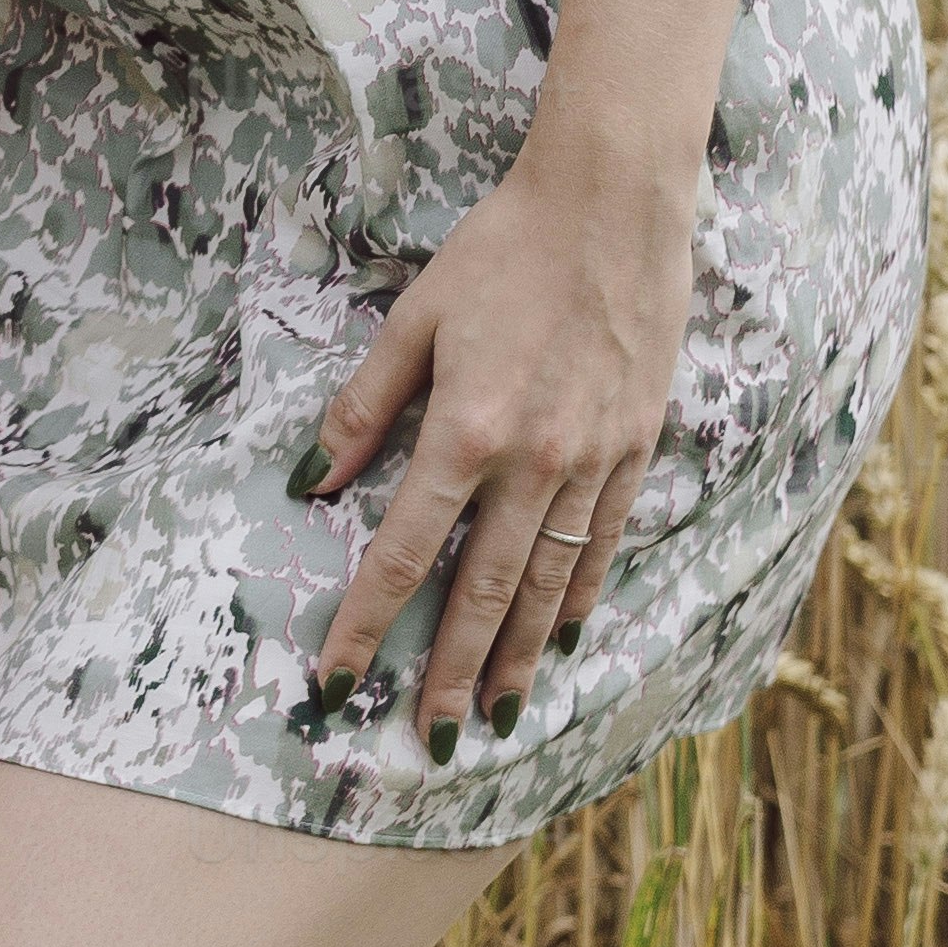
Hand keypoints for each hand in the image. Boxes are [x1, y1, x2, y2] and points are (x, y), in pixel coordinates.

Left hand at [296, 120, 691, 756]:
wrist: (611, 205)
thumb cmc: (501, 252)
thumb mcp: (415, 319)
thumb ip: (364, 408)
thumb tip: (311, 483)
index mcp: (466, 430)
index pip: (403, 553)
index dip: (367, 623)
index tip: (337, 678)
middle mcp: (533, 463)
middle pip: (481, 593)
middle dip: (446, 673)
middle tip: (425, 741)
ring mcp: (592, 462)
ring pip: (549, 586)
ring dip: (517, 658)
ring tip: (491, 718)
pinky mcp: (636, 449)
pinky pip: (603, 546)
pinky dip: (580, 601)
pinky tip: (562, 640)